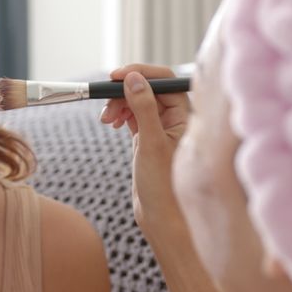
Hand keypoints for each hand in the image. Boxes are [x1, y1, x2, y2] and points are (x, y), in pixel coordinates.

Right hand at [99, 64, 190, 239]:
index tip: (115, 76)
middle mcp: (175, 117)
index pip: (164, 80)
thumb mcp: (151, 143)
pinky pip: (132, 114)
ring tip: (106, 119)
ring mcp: (160, 126)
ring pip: (137, 100)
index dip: (140, 73)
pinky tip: (111, 122)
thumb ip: (143, 108)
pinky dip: (119, 113)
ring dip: (119, 103)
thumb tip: (133, 78)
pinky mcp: (147, 136)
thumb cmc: (164, 185)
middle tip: (105, 102)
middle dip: (124, 91)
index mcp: (186, 114)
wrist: (162, 218)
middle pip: (147, 87)